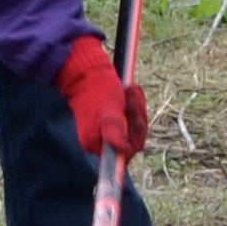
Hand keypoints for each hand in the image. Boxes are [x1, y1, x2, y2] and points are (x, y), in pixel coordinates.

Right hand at [58, 32, 145, 162]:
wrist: (88, 72)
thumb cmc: (97, 91)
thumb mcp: (108, 111)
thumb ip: (114, 132)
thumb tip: (123, 151)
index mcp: (95, 144)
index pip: (124, 153)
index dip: (134, 139)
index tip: (135, 118)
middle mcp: (101, 142)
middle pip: (133, 139)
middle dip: (137, 118)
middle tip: (132, 98)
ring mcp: (108, 131)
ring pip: (135, 127)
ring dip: (137, 107)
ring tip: (130, 89)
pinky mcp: (115, 120)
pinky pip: (134, 117)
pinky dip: (135, 103)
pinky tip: (131, 90)